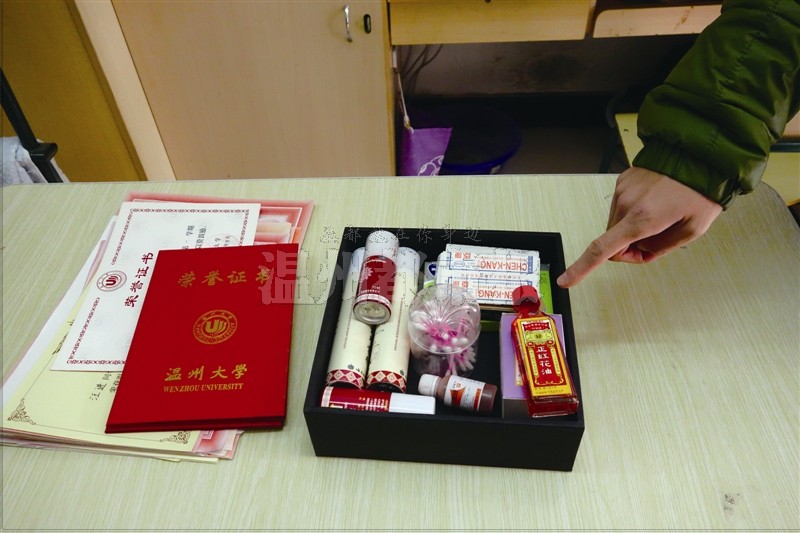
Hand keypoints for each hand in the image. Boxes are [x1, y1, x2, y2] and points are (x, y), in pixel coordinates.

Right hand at [556, 167, 721, 287]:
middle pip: (612, 242)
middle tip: (656, 240)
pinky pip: (621, 207)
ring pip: (616, 225)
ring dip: (631, 228)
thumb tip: (641, 250)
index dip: (581, 268)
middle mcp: (625, 204)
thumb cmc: (699, 191)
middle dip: (629, 248)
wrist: (697, 154)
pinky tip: (654, 202)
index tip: (565, 281)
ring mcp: (622, 191)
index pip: (602, 249)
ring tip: (659, 216)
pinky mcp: (623, 181)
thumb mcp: (693, 229)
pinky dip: (633, 211)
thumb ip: (662, 247)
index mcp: (642, 219)